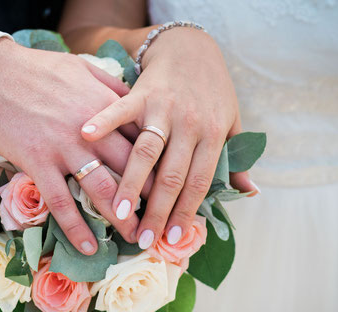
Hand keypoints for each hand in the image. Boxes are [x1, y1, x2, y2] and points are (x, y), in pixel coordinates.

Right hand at [0, 38, 142, 254]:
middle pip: (130, 170)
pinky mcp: (36, 162)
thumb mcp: (83, 67)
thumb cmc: (37, 69)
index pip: (143, 142)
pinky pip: (60, 201)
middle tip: (163, 221)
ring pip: (101, 189)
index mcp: (106, 108)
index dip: (161, 167)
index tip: (172, 188)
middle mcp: (91, 131)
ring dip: (121, 219)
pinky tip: (87, 246)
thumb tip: (135, 101)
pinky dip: (75, 227)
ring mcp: (63, 148)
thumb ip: (112, 87)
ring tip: (135, 239)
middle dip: (151, 199)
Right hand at [80, 27, 257, 248]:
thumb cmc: (212, 90)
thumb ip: (237, 157)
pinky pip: (122, 109)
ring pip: (147, 152)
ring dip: (131, 183)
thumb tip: (251, 191)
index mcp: (213, 134)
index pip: (198, 182)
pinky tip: (87, 135)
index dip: (185, 212)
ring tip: (118, 211)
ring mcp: (164, 107)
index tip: (172, 238)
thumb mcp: (231, 121)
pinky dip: (105, 121)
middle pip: (172, 175)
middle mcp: (189, 123)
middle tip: (143, 238)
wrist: (193, 47)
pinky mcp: (141, 92)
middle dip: (157, 210)